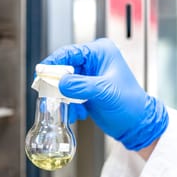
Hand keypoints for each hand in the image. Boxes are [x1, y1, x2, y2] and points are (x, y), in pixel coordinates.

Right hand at [41, 38, 167, 150]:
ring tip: (65, 109)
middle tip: (46, 94)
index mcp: (100, 52)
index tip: (40, 73)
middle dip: (55, 84)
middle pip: (63, 67)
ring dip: (61, 97)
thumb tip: (60, 83)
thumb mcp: (104, 92)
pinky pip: (67, 94)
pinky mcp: (85, 89)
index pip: (69, 52)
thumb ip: (81, 85)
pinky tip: (76, 113)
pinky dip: (67, 104)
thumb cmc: (130, 104)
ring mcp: (88, 76)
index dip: (52, 63)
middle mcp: (93, 61)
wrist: (136, 124)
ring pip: (63, 83)